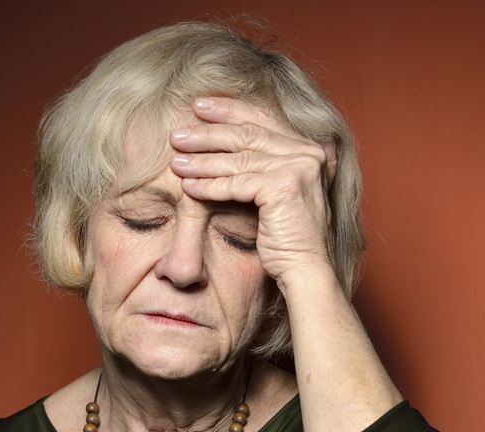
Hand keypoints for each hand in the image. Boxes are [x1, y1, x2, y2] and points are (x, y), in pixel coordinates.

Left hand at [168, 97, 337, 287]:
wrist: (305, 269)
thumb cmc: (288, 237)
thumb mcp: (278, 192)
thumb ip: (266, 164)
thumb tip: (224, 142)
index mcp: (308, 149)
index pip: (263, 119)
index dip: (229, 111)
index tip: (199, 108)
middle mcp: (307, 153)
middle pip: (247, 134)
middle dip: (208, 134)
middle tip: (177, 135)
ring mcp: (298, 168)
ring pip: (239, 159)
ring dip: (202, 161)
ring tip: (176, 162)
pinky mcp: (283, 187)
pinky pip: (237, 183)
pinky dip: (210, 185)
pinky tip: (189, 187)